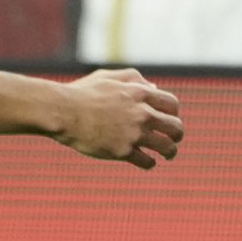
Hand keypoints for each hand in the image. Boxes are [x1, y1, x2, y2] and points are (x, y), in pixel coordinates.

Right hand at [56, 68, 184, 169]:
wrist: (64, 112)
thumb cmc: (83, 92)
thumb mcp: (109, 76)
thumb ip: (134, 79)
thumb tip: (154, 88)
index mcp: (141, 93)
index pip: (173, 105)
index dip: (174, 113)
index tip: (169, 119)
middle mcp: (142, 114)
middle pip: (176, 127)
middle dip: (177, 135)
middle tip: (174, 140)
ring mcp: (134, 134)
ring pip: (166, 147)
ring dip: (170, 152)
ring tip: (168, 155)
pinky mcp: (123, 151)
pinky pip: (146, 161)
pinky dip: (150, 163)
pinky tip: (148, 163)